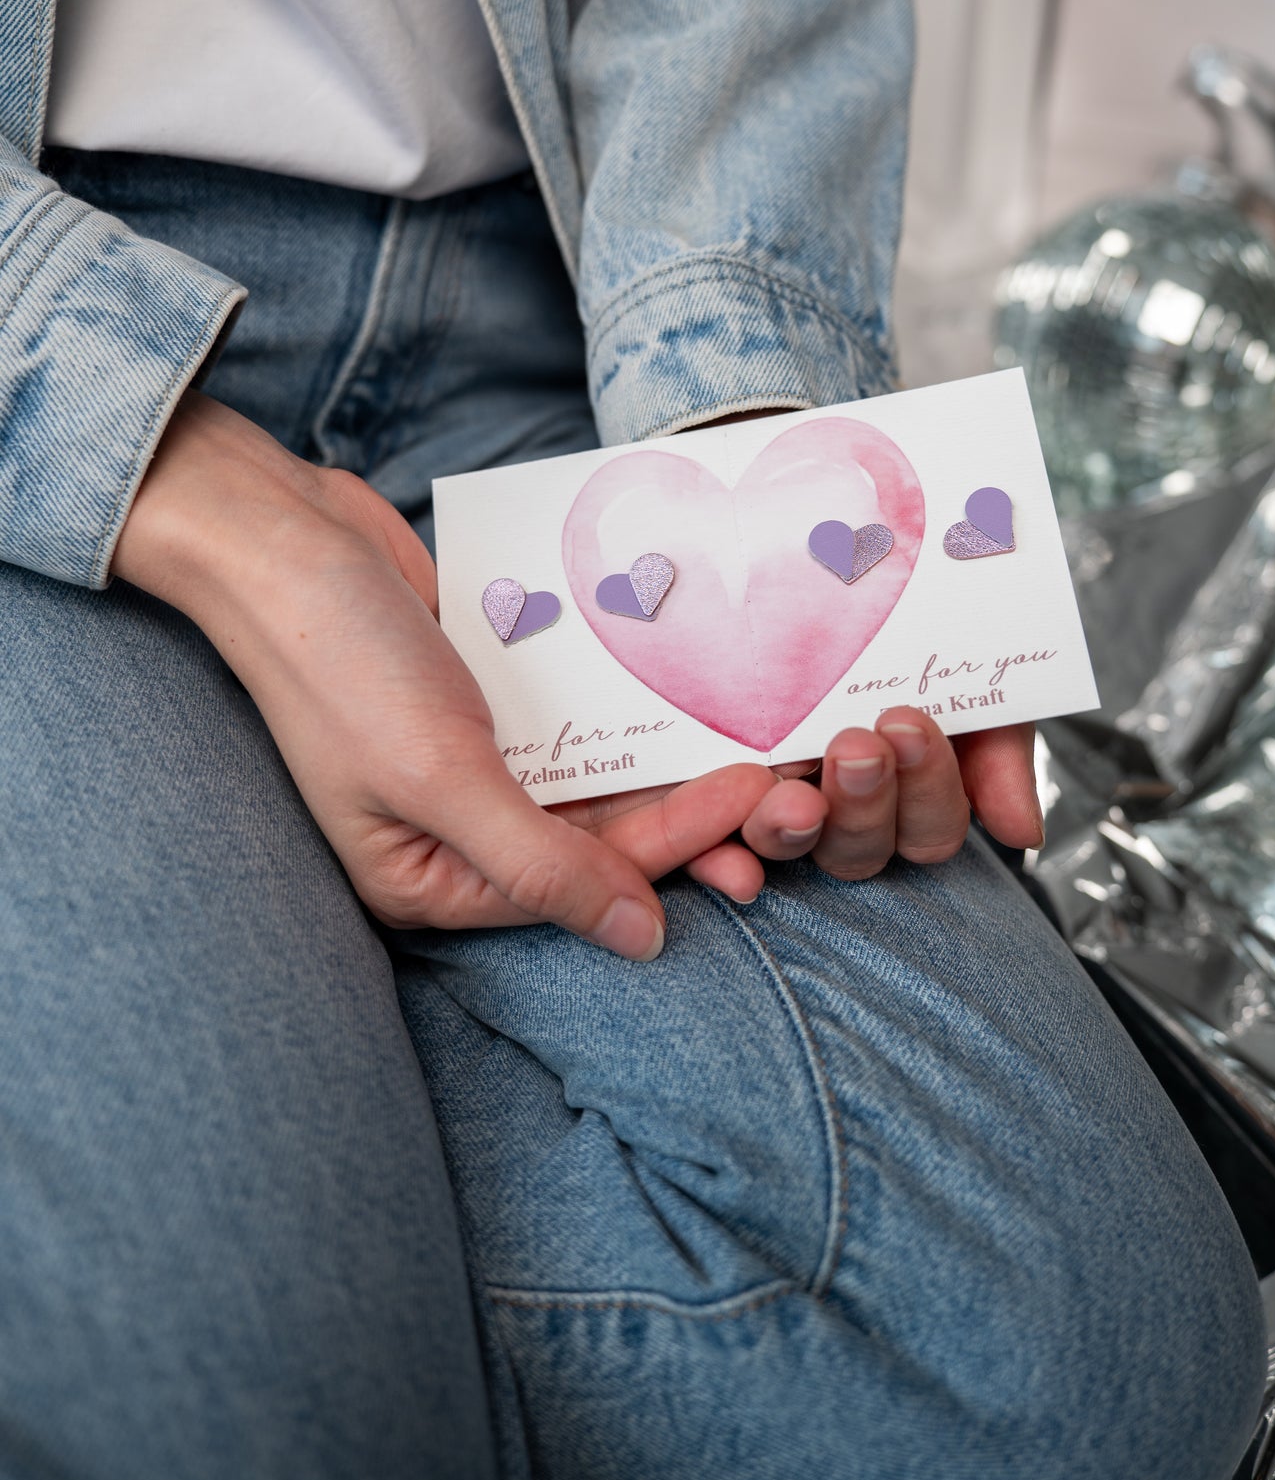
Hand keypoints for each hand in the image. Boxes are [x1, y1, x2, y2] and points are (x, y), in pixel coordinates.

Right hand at [113, 395, 776, 958]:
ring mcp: (475, 761)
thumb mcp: (440, 777)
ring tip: (760, 747)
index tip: (756, 796)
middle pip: (598, 840)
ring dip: (672, 765)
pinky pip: (579, 716)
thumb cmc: (339, 664)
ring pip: (598, 779)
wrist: (280, 538)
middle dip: (691, 818)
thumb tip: (638, 941)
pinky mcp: (489, 698)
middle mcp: (456, 832)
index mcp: (429, 879)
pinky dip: (631, 708)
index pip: (579, 879)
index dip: (675, 844)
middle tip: (788, 788)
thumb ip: (541, 863)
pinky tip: (699, 691)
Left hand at [672, 410, 1041, 887]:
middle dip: (865, 803)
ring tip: (792, 794)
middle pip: (861, 850)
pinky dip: (714, 856)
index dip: (928, 789)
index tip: (908, 720)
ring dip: (791, 831)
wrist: (812, 506)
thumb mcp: (963, 651)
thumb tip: (1021, 833)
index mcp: (907, 787)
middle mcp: (839, 805)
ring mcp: (766, 796)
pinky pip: (702, 842)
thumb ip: (997, 736)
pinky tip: (724, 849)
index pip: (928, 827)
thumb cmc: (901, 595)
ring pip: (787, 847)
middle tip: (857, 742)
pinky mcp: (695, 786)